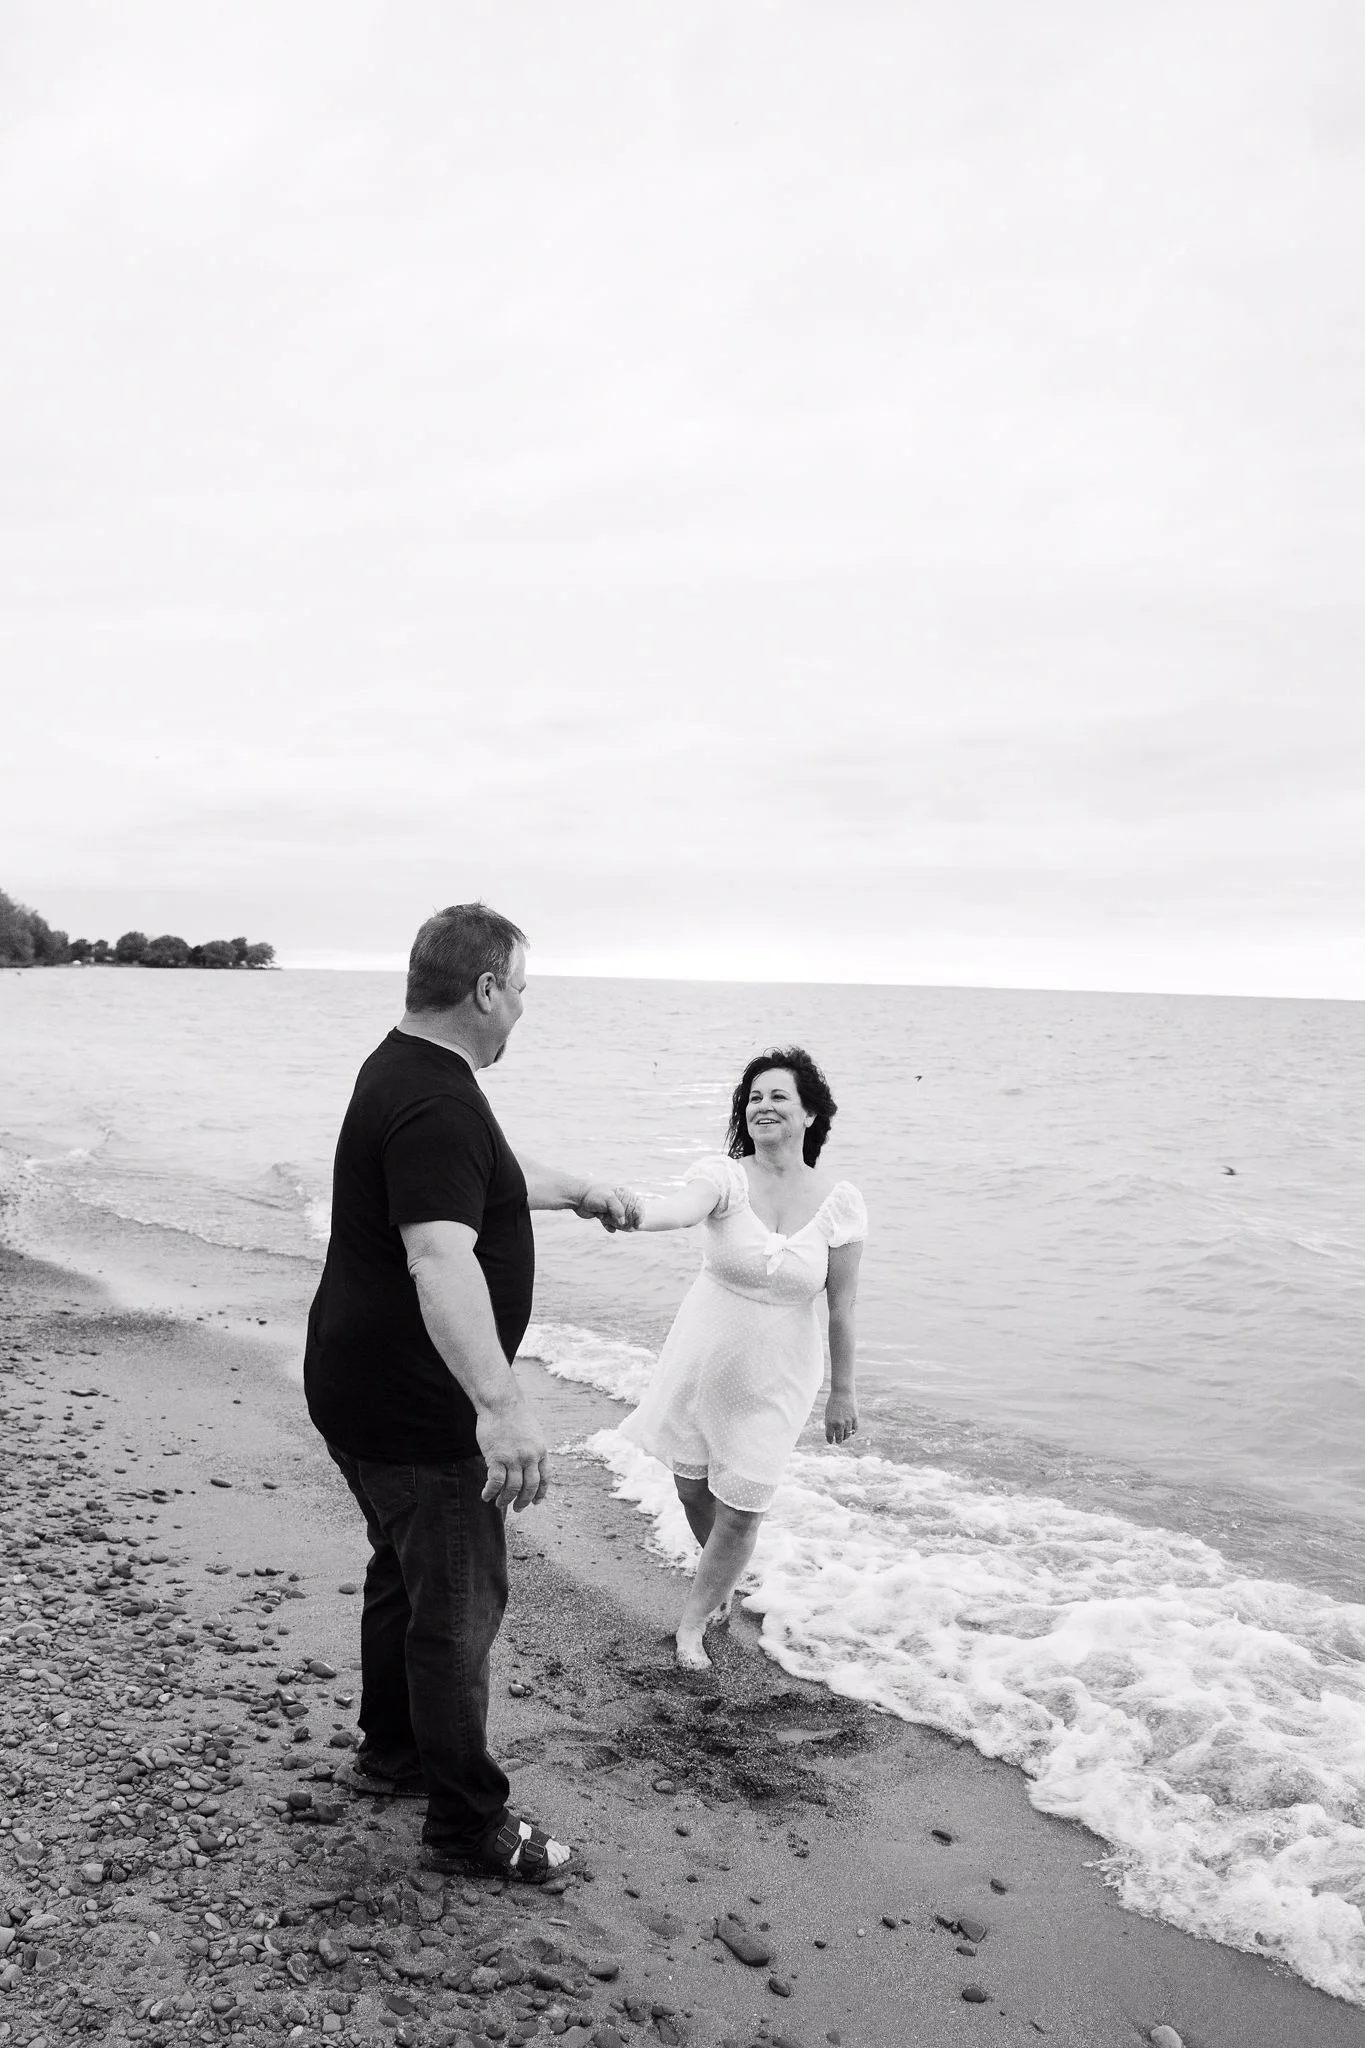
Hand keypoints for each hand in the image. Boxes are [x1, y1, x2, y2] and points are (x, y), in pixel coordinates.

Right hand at [476, 1394, 549, 1511]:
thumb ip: (534, 1450)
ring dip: (506, 1500)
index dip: (541, 1493)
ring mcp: (513, 1458)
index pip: (544, 1478)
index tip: (536, 1502)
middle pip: (530, 1487)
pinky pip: (495, 1482)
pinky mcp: (497, 1457)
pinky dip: (491, 1492)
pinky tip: (486, 1496)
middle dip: (524, 1501)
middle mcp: (529, 1457)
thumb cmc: (515, 1417)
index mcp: (541, 1451)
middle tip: (518, 1509)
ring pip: (512, 1488)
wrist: (501, 1404)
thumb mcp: (533, 1433)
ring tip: (499, 1504)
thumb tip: (532, 1467)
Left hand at [573, 1183, 640, 1230]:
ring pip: (620, 1220)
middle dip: (630, 1222)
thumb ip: (618, 1211)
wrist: (577, 1197)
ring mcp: (611, 1208)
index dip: (640, 1214)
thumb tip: (622, 1223)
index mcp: (622, 1194)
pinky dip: (610, 1227)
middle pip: (630, 1214)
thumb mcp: (609, 1199)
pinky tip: (610, 1228)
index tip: (638, 1224)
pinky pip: (610, 1223)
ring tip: (616, 1226)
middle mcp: (618, 1201)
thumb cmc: (594, 1195)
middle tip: (630, 1228)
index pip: (637, 1204)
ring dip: (619, 1225)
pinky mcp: (604, 1215)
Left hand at [825, 1392, 857, 1445]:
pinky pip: (855, 1430)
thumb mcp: (828, 1414)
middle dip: (839, 1440)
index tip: (831, 1442)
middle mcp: (838, 1423)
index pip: (829, 1436)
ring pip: (847, 1435)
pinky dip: (853, 1431)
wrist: (842, 1392)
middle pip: (839, 1438)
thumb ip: (830, 1424)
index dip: (830, 1440)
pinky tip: (851, 1431)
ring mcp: (847, 1421)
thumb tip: (832, 1434)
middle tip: (839, 1441)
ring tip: (844, 1436)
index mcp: (829, 1422)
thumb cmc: (833, 1403)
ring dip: (846, 1436)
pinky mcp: (855, 1419)